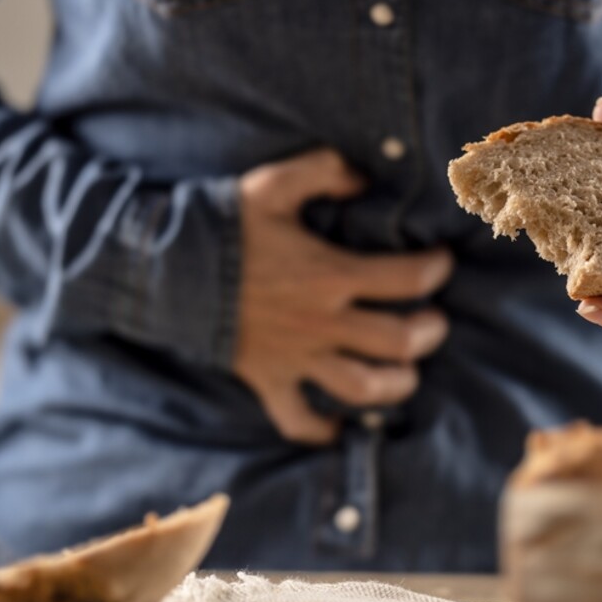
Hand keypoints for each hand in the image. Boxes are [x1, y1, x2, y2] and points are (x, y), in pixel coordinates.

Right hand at [234, 149, 453, 444]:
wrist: (161, 268)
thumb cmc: (221, 224)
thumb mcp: (273, 184)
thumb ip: (324, 172)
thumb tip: (364, 178)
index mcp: (329, 274)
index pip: (407, 279)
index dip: (436, 270)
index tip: (441, 263)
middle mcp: (321, 322)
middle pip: (398, 342)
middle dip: (428, 333)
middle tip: (432, 322)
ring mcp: (296, 357)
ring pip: (362, 388)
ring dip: (395, 385)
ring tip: (406, 372)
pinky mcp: (268, 380)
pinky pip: (297, 420)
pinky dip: (321, 430)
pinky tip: (339, 425)